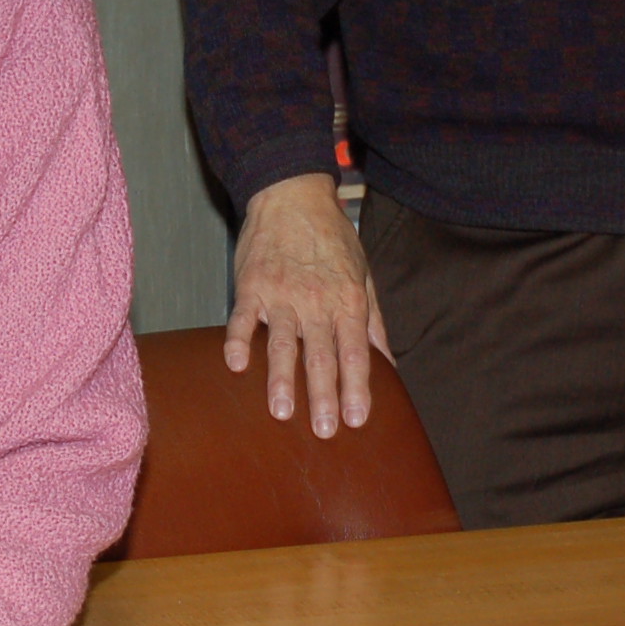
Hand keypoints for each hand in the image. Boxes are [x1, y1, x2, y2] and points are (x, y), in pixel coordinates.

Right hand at [226, 172, 388, 436]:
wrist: (293, 195)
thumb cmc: (331, 238)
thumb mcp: (364, 275)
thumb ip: (374, 321)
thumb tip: (389, 362)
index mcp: (347, 301)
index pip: (355, 353)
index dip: (356, 388)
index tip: (356, 419)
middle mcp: (316, 302)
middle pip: (320, 356)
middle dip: (323, 396)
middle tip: (322, 431)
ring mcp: (281, 295)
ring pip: (282, 344)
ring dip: (281, 379)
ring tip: (281, 412)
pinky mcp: (250, 286)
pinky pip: (242, 319)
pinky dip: (238, 341)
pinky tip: (235, 365)